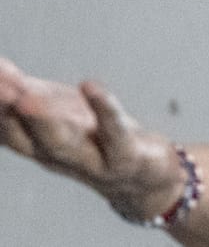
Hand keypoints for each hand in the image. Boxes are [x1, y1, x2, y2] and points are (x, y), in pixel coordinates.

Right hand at [0, 57, 185, 221]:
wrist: (142, 175)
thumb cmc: (92, 136)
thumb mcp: (56, 109)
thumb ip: (24, 89)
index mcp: (37, 144)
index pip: (8, 127)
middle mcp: (57, 156)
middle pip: (27, 139)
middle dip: (8, 115)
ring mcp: (91, 160)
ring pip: (62, 144)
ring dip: (42, 121)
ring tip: (25, 98)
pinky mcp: (125, 156)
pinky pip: (114, 133)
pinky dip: (103, 109)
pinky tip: (90, 86)